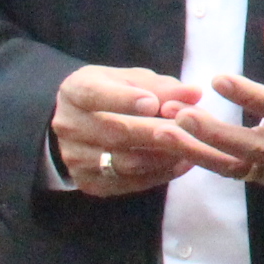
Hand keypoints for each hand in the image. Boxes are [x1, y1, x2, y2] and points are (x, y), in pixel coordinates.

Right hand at [49, 64, 209, 196]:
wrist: (84, 123)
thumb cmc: (115, 93)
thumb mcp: (133, 80)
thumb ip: (162, 86)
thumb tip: (194, 94)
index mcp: (74, 91)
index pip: (94, 95)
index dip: (123, 100)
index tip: (152, 103)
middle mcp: (68, 125)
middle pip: (114, 132)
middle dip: (154, 132)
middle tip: (187, 129)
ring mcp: (75, 157)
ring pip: (125, 162)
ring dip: (162, 156)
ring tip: (191, 146)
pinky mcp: (89, 182)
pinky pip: (129, 183)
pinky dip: (160, 174)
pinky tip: (182, 163)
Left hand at [174, 20, 263, 184]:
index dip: (249, 95)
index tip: (217, 79)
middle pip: (253, 146)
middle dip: (215, 133)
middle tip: (180, 114)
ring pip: (234, 166)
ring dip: (196, 150)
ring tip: (163, 131)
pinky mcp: (258, 173)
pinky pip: (226, 171)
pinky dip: (197, 159)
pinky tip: (171, 142)